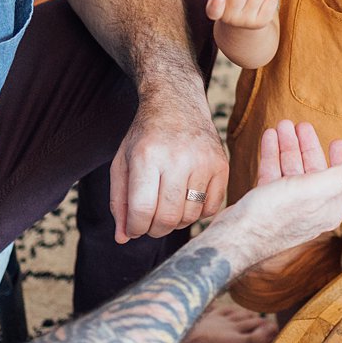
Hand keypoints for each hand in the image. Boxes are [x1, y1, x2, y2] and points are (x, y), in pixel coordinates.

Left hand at [109, 87, 227, 242]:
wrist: (177, 103)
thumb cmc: (145, 137)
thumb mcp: (122, 163)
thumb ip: (119, 202)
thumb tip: (123, 238)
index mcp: (147, 156)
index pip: (142, 210)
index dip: (134, 228)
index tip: (133, 226)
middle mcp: (178, 158)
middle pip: (167, 218)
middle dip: (154, 230)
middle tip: (149, 222)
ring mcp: (204, 161)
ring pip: (190, 217)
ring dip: (175, 222)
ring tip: (166, 208)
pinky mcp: (222, 165)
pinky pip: (211, 208)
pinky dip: (197, 213)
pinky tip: (186, 200)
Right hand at [221, 119, 341, 263]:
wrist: (234, 237)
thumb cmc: (275, 215)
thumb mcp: (314, 188)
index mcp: (328, 208)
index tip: (335, 141)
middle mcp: (311, 210)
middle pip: (315, 173)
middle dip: (308, 147)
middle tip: (301, 124)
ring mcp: (287, 208)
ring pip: (292, 172)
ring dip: (288, 147)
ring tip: (282, 125)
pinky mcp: (267, 205)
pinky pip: (273, 176)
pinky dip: (272, 156)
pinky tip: (268, 137)